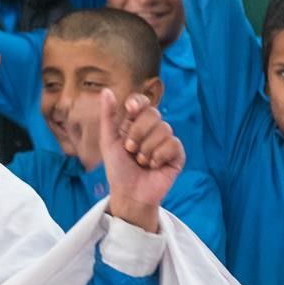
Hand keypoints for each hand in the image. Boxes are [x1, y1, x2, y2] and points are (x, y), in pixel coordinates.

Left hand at [97, 88, 182, 230]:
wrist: (129, 193)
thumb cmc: (118, 169)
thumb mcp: (108, 141)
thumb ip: (108, 116)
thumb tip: (106, 90)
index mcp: (135, 123)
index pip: (142, 102)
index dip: (138, 103)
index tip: (130, 110)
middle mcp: (152, 129)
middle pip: (153, 113)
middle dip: (138, 133)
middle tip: (130, 149)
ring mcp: (166, 141)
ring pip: (164, 128)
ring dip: (147, 148)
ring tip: (141, 162)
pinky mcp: (177, 154)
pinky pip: (173, 143)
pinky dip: (160, 155)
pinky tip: (154, 166)